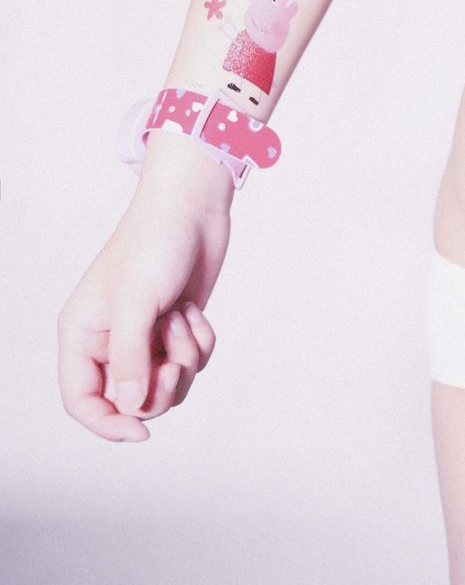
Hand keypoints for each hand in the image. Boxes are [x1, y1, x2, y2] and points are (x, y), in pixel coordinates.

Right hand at [57, 186, 228, 441]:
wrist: (193, 211)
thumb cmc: (154, 245)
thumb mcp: (136, 302)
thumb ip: (130, 357)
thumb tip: (131, 408)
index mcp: (82, 336)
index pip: (82, 401)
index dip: (107, 424)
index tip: (141, 434)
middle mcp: (110, 342)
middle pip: (132, 401)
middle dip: (160, 386)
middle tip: (174, 360)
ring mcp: (146, 337)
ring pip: (167, 384)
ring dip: (185, 359)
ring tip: (182, 319)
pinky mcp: (177, 330)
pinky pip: (194, 362)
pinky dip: (200, 342)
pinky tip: (194, 311)